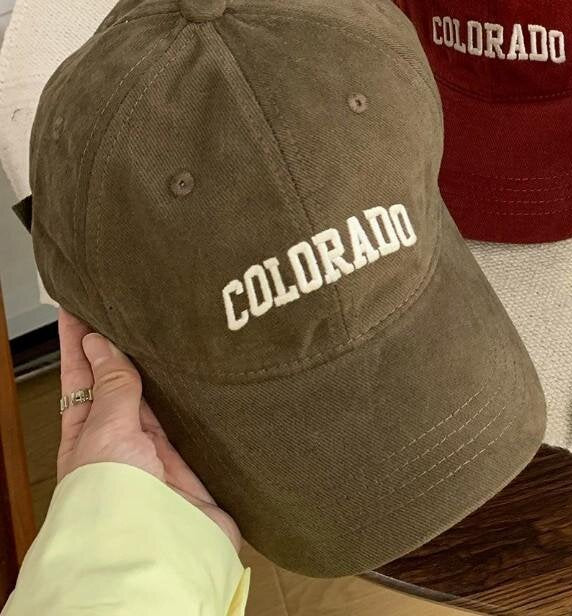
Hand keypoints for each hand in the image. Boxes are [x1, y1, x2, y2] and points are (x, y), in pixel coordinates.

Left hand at [57, 308, 241, 551]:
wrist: (155, 551)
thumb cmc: (112, 501)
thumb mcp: (106, 432)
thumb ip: (113, 386)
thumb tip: (101, 342)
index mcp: (88, 433)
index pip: (81, 375)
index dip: (81, 339)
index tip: (81, 302)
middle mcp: (123, 438)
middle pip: (123, 382)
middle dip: (126, 347)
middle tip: (134, 303)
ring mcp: (160, 450)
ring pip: (162, 397)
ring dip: (167, 369)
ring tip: (174, 328)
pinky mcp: (196, 460)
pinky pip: (198, 419)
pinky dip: (202, 396)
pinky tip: (209, 371)